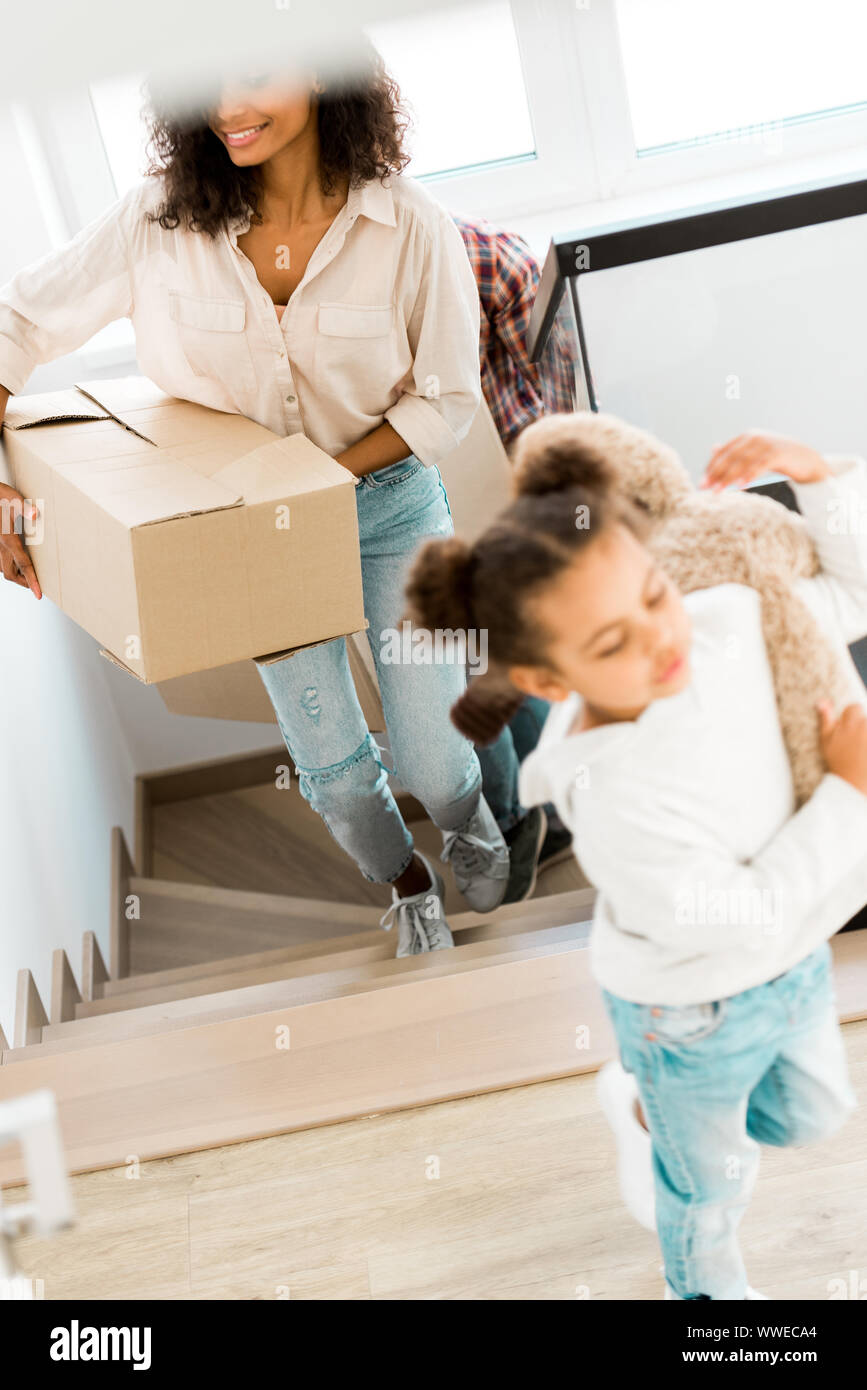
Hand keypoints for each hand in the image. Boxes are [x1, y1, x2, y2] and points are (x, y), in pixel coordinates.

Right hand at [0, 483, 41, 597]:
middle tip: (37, 588)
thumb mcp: (14, 500)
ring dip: (17, 576)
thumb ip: (25, 508)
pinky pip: (1, 563)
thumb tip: (35, 514)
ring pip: (4, 570)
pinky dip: (10, 567)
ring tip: (29, 578)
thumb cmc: (1, 497)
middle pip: (11, 574)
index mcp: (8, 540)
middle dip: (24, 583)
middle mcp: (1, 546)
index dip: (32, 581)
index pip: (23, 565)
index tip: (38, 594)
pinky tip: (17, 564)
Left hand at [701, 430, 830, 491]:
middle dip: (716, 473)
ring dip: (728, 477)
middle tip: (704, 488)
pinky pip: (760, 466)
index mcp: (746, 437)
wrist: (807, 459)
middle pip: (730, 457)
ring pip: (743, 462)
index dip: (711, 466)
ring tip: (718, 491)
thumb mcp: (754, 453)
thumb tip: (713, 448)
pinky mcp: (778, 453)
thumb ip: (736, 452)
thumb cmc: (778, 458)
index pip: (723, 452)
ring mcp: (767, 444)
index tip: (702, 482)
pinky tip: (741, 487)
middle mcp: (755, 438)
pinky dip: (750, 476)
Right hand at [819, 699, 866, 795]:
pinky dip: (866, 746)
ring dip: (864, 737)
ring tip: (861, 749)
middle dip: (860, 728)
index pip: (854, 708)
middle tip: (855, 743)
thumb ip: (826, 719)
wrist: (853, 783)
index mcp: (850, 722)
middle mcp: (864, 726)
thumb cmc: (838, 761)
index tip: (847, 731)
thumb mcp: (826, 740)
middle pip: (864, 718)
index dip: (850, 718)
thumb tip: (820, 701)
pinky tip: (863, 753)